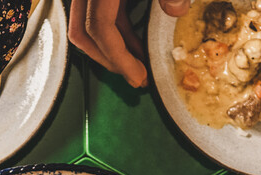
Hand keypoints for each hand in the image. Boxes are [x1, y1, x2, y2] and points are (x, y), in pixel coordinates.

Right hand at [69, 0, 188, 87]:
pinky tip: (136, 47)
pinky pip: (99, 16)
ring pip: (87, 27)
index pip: (98, 28)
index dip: (117, 57)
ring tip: (139, 68)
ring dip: (112, 51)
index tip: (139, 77)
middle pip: (82, 33)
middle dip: (108, 61)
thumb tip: (178, 10)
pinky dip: (115, 34)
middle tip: (136, 79)